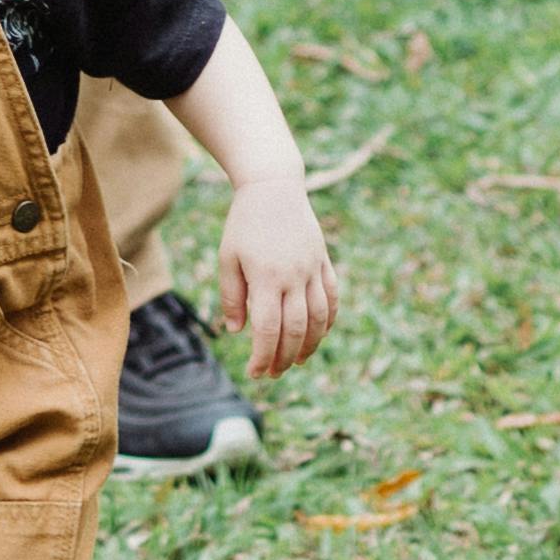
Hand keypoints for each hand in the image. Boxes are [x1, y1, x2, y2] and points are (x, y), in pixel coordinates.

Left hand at [217, 173, 336, 379]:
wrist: (273, 187)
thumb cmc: (244, 224)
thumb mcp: (228, 258)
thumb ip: (231, 297)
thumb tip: (238, 331)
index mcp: (267, 277)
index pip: (269, 329)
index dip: (263, 356)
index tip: (255, 372)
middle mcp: (294, 276)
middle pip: (296, 330)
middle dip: (286, 357)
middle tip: (273, 373)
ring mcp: (313, 269)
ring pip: (319, 318)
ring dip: (310, 345)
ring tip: (298, 361)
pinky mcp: (323, 261)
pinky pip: (332, 298)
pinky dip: (328, 321)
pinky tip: (318, 335)